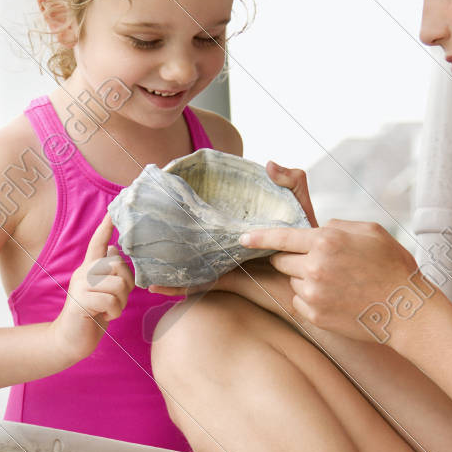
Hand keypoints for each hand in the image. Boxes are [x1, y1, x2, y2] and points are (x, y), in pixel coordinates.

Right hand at [48, 213, 134, 365]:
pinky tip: (104, 317)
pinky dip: (114, 312)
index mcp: (89, 268)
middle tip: (116, 300)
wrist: (70, 339)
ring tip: (109, 310)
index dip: (105, 226)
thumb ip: (107, 272)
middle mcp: (83, 273)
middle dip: (126, 285)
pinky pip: (111, 301)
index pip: (97, 242)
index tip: (113, 209)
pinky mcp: (81, 302)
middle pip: (118, 264)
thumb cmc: (91, 314)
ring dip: (120, 302)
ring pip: (118, 284)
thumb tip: (115, 249)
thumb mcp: (102, 290)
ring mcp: (80, 286)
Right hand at [148, 160, 319, 298]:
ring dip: (164, 258)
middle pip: (192, 236)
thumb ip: (293, 180)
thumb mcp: (300, 207)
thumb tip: (268, 164)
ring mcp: (224, 262)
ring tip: (135, 252)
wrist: (316, 281)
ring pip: (188, 260)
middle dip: (168, 229)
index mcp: (238, 224)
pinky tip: (155, 285)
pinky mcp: (227, 280)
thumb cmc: (308, 244)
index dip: (190, 201)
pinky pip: (198, 285)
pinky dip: (176, 287)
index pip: (210, 212)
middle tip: (142, 215)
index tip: (166, 186)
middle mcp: (226, 243)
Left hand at [237, 219, 422, 341]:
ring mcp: (314, 293)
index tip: (243, 238)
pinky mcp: (315, 316)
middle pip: (281, 260)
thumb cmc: (393, 267)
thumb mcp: (370, 231)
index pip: (281, 236)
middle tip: (321, 263)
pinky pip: (300, 302)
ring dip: (305, 280)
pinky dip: (312, 299)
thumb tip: (317, 229)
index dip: (259, 237)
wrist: (406, 310)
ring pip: (292, 282)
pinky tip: (337, 299)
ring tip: (338, 283)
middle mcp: (315, 267)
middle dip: (293, 259)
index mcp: (326, 240)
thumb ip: (337, 225)